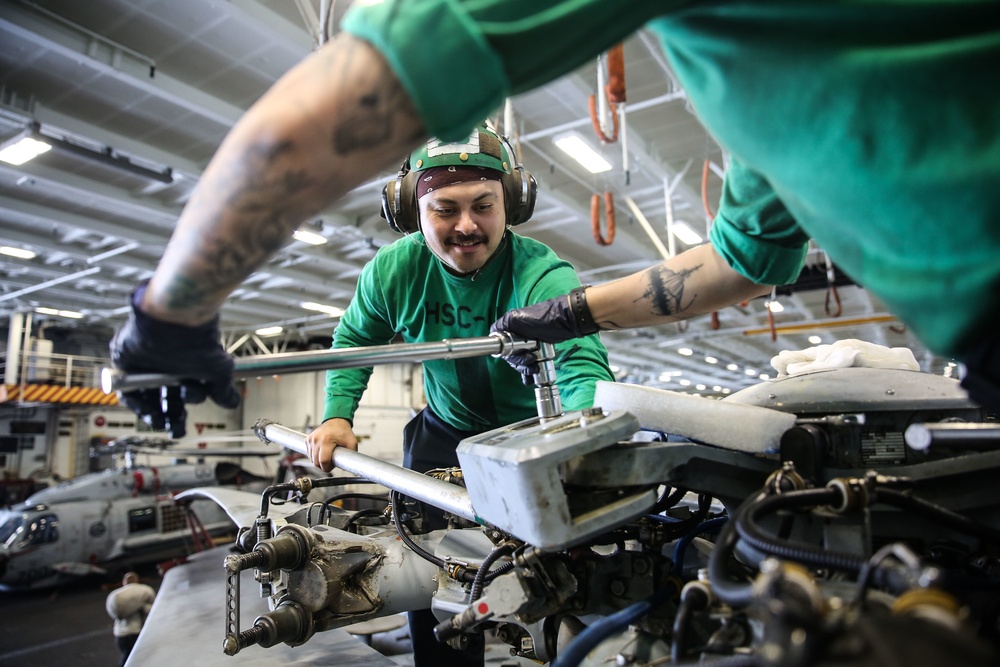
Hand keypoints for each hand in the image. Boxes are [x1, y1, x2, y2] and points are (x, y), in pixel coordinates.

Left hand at [109, 282, 239, 438]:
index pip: (176, 397)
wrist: (176, 316)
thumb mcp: (216, 369)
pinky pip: (124, 386)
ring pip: (142, 395)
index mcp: (182, 368)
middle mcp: (162, 367)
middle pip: (159, 399)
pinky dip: (134, 400)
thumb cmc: (198, 339)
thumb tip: (231, 403)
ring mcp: (143, 364)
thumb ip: (221, 389)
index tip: (181, 428)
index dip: (178, 414)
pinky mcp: (125, 359)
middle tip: (173, 430)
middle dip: (167, 417)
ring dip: (150, 412)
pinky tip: (147, 408)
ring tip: (158, 422)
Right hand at [304, 418, 357, 471]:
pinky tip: (321, 452)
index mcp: (326, 440)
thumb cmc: (343, 431)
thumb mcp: (352, 442)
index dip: (328, 467)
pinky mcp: (307, 440)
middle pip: (316, 462)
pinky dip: (314, 456)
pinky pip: (309, 453)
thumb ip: (352, 454)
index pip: (323, 461)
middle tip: (330, 462)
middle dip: (323, 466)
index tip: (332, 466)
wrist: (336, 420)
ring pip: (311, 459)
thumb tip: (349, 465)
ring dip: (318, 461)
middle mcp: (316, 440)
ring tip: (327, 456)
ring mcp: (311, 439)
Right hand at [490, 287, 598, 374]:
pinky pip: (529, 363)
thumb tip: (494, 331)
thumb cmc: (545, 318)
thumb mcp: (519, 318)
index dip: (503, 350)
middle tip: (530, 361)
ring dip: (524, 368)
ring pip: (519, 361)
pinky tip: (531, 378)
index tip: (510, 355)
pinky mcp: (537, 350)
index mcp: (511, 326)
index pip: (499, 342)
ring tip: (534, 369)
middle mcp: (517, 334)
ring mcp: (527, 343)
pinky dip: (529, 372)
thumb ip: (505, 323)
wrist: (567, 321)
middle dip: (518, 361)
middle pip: (509, 355)